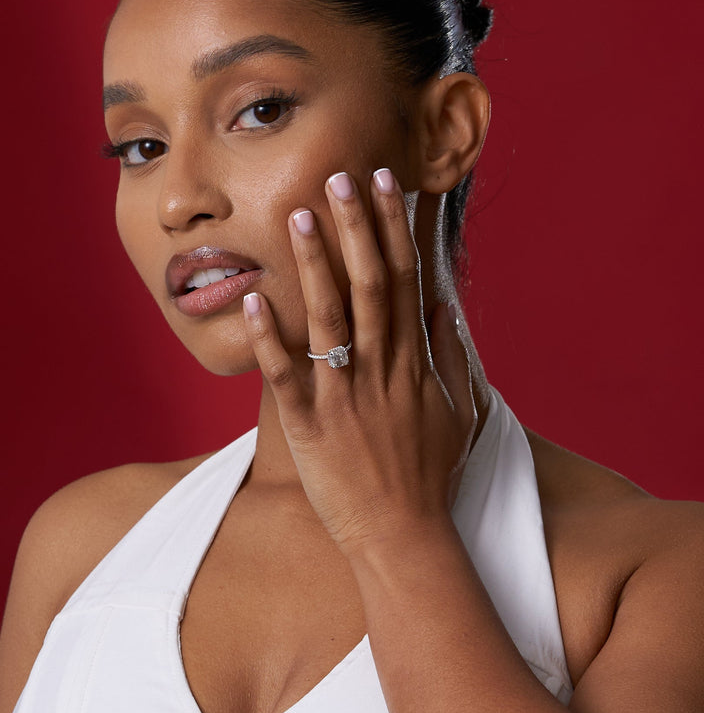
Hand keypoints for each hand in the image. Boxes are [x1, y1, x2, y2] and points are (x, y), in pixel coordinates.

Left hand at [242, 169, 476, 555]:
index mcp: (414, 363)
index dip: (395, 230)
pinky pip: (286, 376)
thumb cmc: (430, 473)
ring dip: (313, 266)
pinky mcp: (310, 427)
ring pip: (328, 320)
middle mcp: (381, 371)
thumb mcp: (459, 410)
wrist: (404, 535)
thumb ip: (451, 355)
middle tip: (341, 177)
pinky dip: (269, 337)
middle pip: (369, 286)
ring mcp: (344, 398)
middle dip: (356, 229)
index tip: (385, 185)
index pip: (406, 281)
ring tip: (298, 216)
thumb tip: (442, 305)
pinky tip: (253, 298)